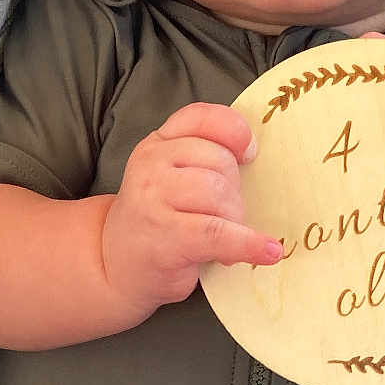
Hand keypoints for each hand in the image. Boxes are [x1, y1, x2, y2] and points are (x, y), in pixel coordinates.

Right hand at [102, 102, 282, 317]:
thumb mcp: (171, 179)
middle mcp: (151, 164)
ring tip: (228, 239)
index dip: (235, 131)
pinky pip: (218, 232)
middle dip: (236, 192)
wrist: (116, 266)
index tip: (249, 154)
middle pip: (220, 161)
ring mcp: (154, 198)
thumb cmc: (157, 222)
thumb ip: (203, 159)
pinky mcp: (165, 234)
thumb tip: (256, 157)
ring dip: (236, 220)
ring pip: (219, 193)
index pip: (202, 118)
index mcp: (157, 143)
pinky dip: (248, 244)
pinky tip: (267, 252)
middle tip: (227, 217)